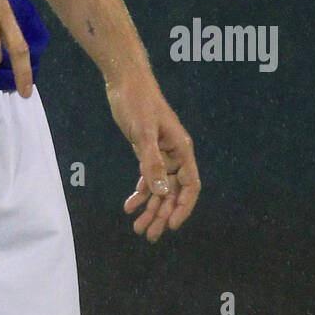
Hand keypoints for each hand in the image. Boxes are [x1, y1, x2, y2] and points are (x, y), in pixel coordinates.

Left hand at [105, 72, 200, 240]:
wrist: (124, 80)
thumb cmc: (137, 101)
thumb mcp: (143, 132)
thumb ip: (151, 162)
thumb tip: (160, 192)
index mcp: (181, 149)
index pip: (189, 186)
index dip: (183, 207)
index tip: (171, 225)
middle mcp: (174, 154)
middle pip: (173, 192)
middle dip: (162, 214)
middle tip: (148, 234)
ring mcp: (161, 153)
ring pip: (159, 188)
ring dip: (150, 208)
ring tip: (137, 227)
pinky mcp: (146, 150)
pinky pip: (147, 177)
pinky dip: (140, 192)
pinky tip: (129, 206)